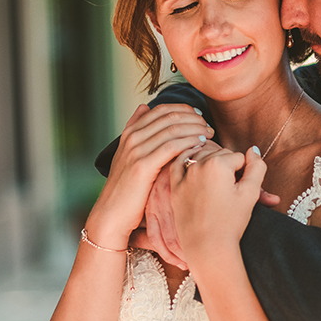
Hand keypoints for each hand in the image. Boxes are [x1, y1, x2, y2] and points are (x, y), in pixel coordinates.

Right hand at [84, 103, 212, 249]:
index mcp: (130, 133)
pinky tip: (201, 146)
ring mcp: (136, 151)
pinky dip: (189, 142)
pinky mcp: (143, 166)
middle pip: (169, 117)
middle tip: (208, 126)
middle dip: (193, 118)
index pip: (161, 109)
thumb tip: (143, 106)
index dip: (183, 109)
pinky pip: (172, 147)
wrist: (112, 214)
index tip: (199, 115)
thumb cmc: (127, 188)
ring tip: (209, 134)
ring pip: (173, 129)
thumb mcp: (127, 155)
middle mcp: (132, 138)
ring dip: (195, 129)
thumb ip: (135, 132)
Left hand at [169, 145, 266, 263]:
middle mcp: (198, 165)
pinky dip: (188, 162)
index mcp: (218, 164)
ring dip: (210, 163)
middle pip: (220, 155)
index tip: (243, 187)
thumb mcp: (250, 193)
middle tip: (232, 187)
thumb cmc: (230, 222)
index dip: (245, 171)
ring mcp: (184, 176)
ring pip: (201, 156)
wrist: (208, 247)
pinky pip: (179, 165)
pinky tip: (196, 167)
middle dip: (228, 166)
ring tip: (218, 181)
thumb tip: (253, 150)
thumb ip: (257, 167)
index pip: (239, 157)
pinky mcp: (174, 187)